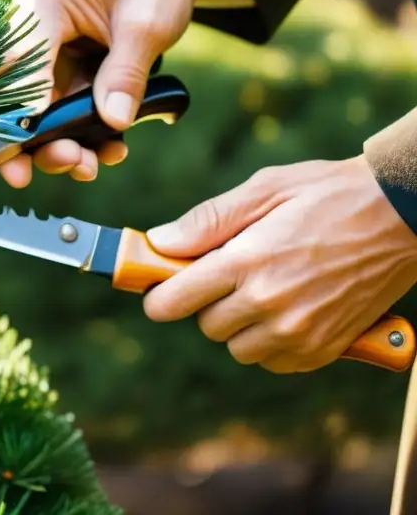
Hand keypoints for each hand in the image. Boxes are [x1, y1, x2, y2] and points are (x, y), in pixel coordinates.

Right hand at [0, 0, 218, 187]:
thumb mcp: (147, 27)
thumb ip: (126, 74)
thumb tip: (112, 123)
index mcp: (41, 1)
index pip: (19, 66)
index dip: (19, 115)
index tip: (20, 157)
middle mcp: (31, 21)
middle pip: (19, 92)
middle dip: (40, 138)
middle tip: (71, 165)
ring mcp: (43, 42)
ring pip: (39, 104)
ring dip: (63, 139)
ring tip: (93, 166)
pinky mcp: (59, 57)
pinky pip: (62, 99)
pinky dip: (82, 126)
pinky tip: (109, 148)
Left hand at [143, 156, 416, 372]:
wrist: (403, 215)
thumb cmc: (328, 194)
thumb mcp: (263, 189)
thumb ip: (207, 221)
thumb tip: (159, 242)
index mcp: (247, 262)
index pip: (174, 301)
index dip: (159, 296)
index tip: (159, 289)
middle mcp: (270, 303)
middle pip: (207, 326)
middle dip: (209, 301)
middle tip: (233, 272)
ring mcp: (300, 331)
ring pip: (240, 348)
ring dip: (241, 325)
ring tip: (266, 288)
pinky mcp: (325, 349)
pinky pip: (275, 362)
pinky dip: (272, 342)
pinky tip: (288, 308)